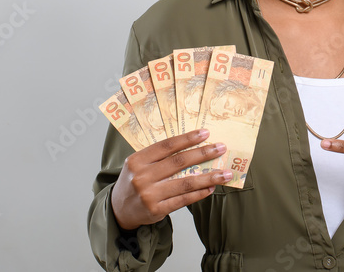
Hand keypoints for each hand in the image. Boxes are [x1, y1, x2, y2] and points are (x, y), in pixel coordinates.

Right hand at [110, 129, 230, 230]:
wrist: (118, 210)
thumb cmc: (134, 181)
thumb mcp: (138, 164)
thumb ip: (159, 156)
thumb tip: (193, 146)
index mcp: (137, 160)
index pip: (167, 146)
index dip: (188, 138)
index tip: (206, 133)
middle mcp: (142, 177)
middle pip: (179, 162)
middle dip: (203, 154)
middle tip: (221, 148)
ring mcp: (149, 195)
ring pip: (185, 183)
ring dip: (208, 177)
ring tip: (225, 173)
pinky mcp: (157, 210)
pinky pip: (183, 200)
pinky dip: (199, 193)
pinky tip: (211, 188)